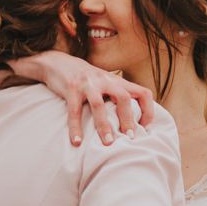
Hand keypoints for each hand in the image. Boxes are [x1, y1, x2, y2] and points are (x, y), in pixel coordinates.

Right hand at [11, 51, 154, 145]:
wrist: (58, 63)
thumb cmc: (86, 78)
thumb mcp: (105, 82)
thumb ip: (117, 95)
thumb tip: (132, 120)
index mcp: (117, 81)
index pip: (142, 93)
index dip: (148, 110)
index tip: (145, 128)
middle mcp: (105, 80)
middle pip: (123, 98)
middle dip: (128, 119)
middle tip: (130, 137)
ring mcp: (87, 84)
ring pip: (99, 105)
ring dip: (104, 125)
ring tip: (108, 143)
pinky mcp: (71, 88)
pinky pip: (74, 110)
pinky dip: (75, 128)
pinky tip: (77, 142)